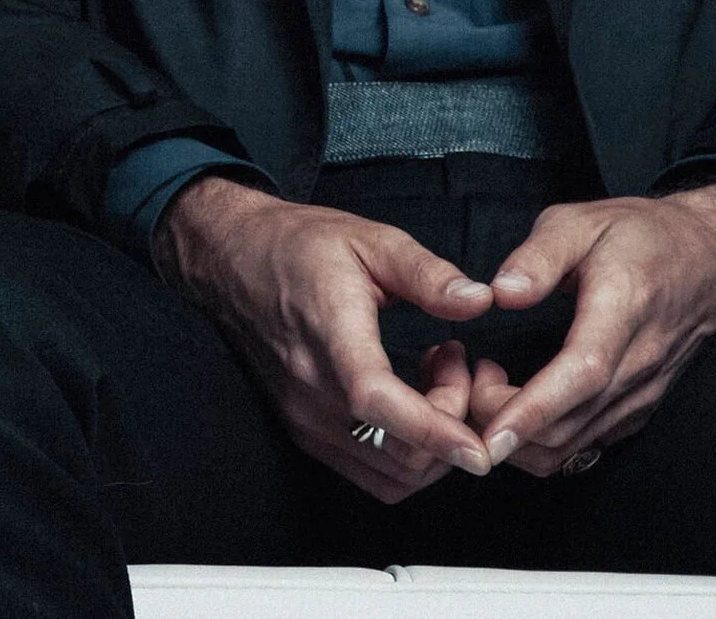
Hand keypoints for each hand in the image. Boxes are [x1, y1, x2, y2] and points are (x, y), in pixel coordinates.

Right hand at [155, 174, 494, 502]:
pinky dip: (406, 451)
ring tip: (440, 377)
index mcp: (329, 335)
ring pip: (387, 475)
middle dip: (452, 421)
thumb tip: (480, 300)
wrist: (235, 260)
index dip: (433, 431)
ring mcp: (305, 418)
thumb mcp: (373, 240)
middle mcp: (311, 391)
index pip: (376, 400)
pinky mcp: (304, 430)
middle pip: (395, 453)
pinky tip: (413, 397)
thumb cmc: (304, 245)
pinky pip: (368, 469)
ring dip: (432, 443)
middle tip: (461, 360)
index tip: (479, 448)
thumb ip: (428, 274)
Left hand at [466, 182, 715, 477]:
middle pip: (568, 426)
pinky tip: (520, 403)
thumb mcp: (582, 220)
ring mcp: (640, 396)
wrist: (708, 260)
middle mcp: (638, 365)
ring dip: (519, 436)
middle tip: (467, 377)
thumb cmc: (642, 236)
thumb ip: (540, 255)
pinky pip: (583, 445)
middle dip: (503, 423)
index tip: (490, 433)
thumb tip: (502, 293)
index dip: (534, 409)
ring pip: (572, 447)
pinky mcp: (636, 411)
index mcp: (623, 310)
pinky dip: (542, 440)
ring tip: (489, 385)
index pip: (581, 374)